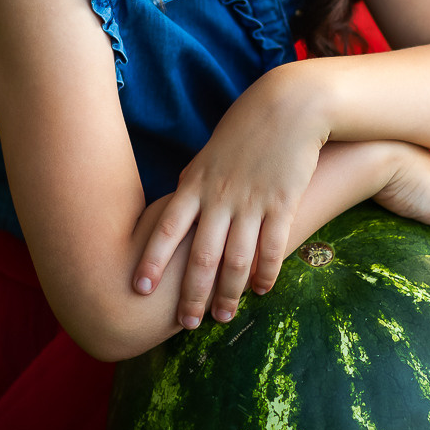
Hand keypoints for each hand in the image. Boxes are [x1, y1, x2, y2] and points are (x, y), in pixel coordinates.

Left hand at [133, 68, 324, 328]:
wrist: (289, 105)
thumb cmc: (246, 128)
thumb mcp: (209, 155)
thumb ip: (194, 186)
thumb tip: (178, 213)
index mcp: (195, 184)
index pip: (166, 229)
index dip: (152, 260)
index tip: (140, 288)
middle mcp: (219, 197)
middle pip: (201, 256)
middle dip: (191, 294)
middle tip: (185, 324)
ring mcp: (252, 202)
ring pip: (236, 260)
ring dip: (229, 293)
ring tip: (222, 317)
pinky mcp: (282, 203)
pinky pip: (272, 247)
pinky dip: (266, 273)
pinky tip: (263, 290)